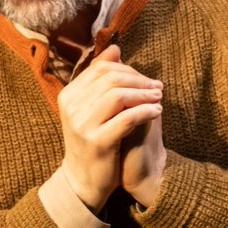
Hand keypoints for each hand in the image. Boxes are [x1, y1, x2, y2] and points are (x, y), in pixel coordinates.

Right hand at [57, 45, 163, 212]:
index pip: (100, 69)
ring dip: (144, 94)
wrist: (84, 179)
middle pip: (110, 79)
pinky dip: (145, 111)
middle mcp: (71, 108)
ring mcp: (82, 125)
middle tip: (157, 88)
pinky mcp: (97, 142)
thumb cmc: (93, 140)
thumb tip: (115, 48)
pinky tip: (157, 112)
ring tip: (159, 99)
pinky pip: (127, 118)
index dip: (128, 70)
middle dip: (139, 80)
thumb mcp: (92, 108)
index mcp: (68, 96)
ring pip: (118, 96)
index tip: (147, 80)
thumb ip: (101, 79)